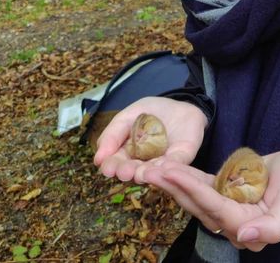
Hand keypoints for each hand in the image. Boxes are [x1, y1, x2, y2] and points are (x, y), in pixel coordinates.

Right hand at [93, 96, 207, 182]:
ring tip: (140, 174)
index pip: (116, 163)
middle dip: (127, 172)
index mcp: (127, 154)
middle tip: (124, 172)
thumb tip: (98, 159)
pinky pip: (175, 163)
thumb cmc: (152, 112)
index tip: (107, 168)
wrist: (181, 105)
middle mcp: (144, 163)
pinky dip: (169, 166)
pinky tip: (162, 167)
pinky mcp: (182, 157)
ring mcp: (163, 162)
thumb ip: (113, 133)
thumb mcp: (128, 116)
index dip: (111, 166)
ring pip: (153, 171)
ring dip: (146, 173)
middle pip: (132, 171)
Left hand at [142, 150, 279, 251]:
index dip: (193, 191)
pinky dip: (185, 178)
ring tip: (151, 169)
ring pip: (195, 198)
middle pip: (198, 206)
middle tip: (149, 171)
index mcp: (250, 229)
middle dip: (174, 188)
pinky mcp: (224, 194)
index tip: (172, 173)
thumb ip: (274, 226)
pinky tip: (167, 168)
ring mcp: (227, 209)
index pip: (216, 210)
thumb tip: (246, 236)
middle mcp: (234, 224)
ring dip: (173, 183)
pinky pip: (201, 186)